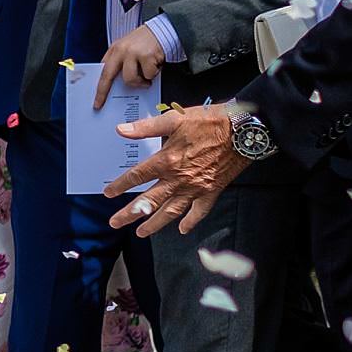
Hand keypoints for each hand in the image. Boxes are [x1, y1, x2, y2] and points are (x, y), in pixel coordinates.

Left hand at [92, 22, 167, 110]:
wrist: (164, 29)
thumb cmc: (147, 42)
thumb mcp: (128, 49)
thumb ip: (120, 63)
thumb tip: (116, 84)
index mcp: (115, 49)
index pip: (102, 71)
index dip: (99, 88)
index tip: (96, 102)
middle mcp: (121, 50)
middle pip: (108, 76)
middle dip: (103, 92)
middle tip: (102, 103)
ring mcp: (133, 53)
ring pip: (130, 79)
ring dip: (140, 82)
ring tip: (146, 77)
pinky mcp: (146, 56)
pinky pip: (148, 75)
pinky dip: (153, 74)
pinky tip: (155, 66)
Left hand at [102, 103, 247, 235]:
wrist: (243, 130)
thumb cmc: (209, 122)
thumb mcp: (174, 118)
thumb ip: (145, 127)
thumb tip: (121, 130)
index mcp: (167, 160)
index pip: (137, 176)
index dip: (121, 185)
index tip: (108, 193)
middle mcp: (179, 178)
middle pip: (150, 200)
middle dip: (131, 213)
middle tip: (115, 223)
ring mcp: (196, 187)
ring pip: (172, 210)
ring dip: (155, 223)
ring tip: (141, 233)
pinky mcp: (212, 190)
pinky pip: (200, 211)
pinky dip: (191, 221)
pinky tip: (182, 229)